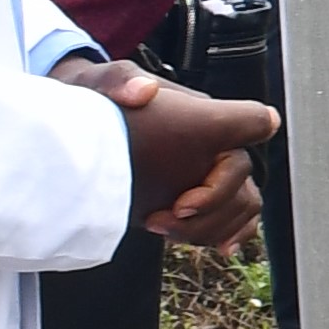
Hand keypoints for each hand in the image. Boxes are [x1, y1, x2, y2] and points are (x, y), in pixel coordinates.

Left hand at [60, 54, 270, 248]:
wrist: (79, 132)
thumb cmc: (98, 102)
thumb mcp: (101, 84)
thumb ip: (119, 81)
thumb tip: (143, 91)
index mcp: (201, 115)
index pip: (249, 121)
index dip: (240, 147)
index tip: (193, 187)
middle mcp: (211, 146)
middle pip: (243, 179)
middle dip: (211, 205)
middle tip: (167, 214)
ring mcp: (204, 176)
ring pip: (241, 205)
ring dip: (209, 226)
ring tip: (161, 228)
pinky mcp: (192, 201)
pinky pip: (233, 219)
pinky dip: (231, 234)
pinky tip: (220, 247)